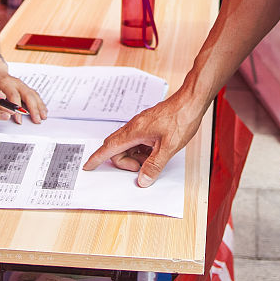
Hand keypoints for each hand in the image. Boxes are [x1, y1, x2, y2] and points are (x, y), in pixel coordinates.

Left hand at [0, 72, 48, 123]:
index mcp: (5, 83)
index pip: (13, 95)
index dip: (16, 108)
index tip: (18, 119)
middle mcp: (16, 83)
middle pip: (28, 95)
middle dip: (34, 109)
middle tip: (37, 120)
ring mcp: (22, 84)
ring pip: (33, 95)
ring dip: (39, 106)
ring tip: (43, 117)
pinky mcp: (25, 87)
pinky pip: (35, 95)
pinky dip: (40, 103)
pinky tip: (43, 110)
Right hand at [82, 92, 205, 186]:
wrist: (191, 100)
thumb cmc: (181, 119)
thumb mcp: (169, 147)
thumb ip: (154, 165)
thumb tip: (143, 180)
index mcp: (134, 131)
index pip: (109, 147)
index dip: (97, 158)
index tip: (88, 166)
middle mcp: (134, 127)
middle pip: (117, 148)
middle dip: (123, 162)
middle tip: (140, 169)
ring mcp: (141, 125)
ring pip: (128, 144)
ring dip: (135, 156)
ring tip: (152, 160)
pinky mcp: (149, 125)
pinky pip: (138, 140)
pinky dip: (142, 150)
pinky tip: (155, 152)